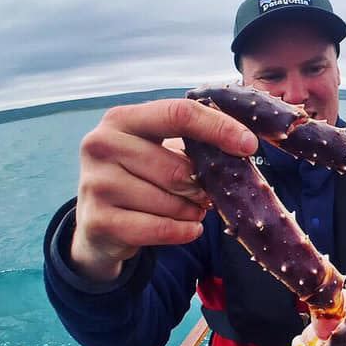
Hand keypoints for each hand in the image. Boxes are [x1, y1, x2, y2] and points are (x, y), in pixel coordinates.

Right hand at [70, 99, 258, 281]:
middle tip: (207, 195)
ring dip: (192, 211)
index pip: (179, 114)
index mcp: (121, 119)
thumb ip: (190, 141)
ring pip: (170, 202)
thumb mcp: (157, 150)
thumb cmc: (140, 178)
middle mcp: (101, 146)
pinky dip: (183, 231)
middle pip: (178, 168)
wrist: (99, 225)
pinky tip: (187, 228)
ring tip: (190, 210)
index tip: (249, 145)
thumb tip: (243, 144)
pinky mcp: (99, 221)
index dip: (219, 128)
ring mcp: (96, 184)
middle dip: (202, 186)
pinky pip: (160, 229)